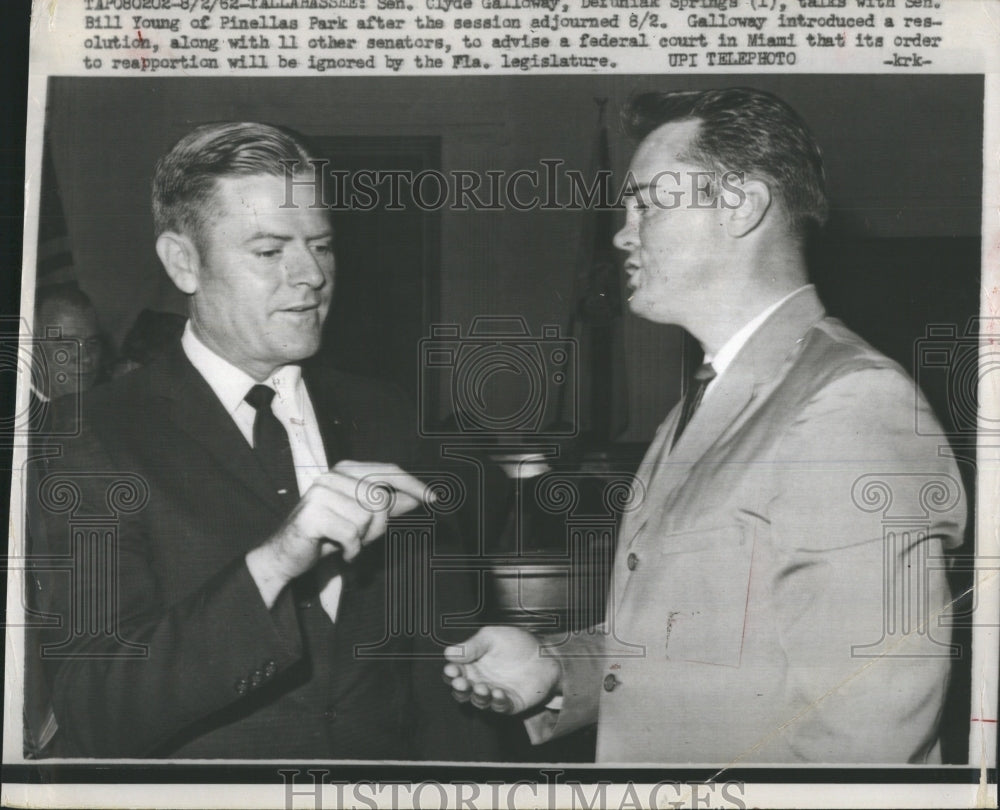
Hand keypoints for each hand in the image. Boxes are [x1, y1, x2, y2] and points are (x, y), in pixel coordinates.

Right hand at [248, 460, 429, 604]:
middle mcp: (332, 475)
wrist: (288, 556)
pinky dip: (351, 550)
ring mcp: (320, 492)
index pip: (388, 470)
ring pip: (367, 518)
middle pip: (380, 498)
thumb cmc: (328, 534)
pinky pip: (352, 534)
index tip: (435, 499)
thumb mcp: (363, 518)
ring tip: (346, 542)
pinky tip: (340, 551)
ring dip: (362, 539)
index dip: (414, 484)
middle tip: (361, 538)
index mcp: (345, 470)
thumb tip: (420, 497)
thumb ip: (390, 506)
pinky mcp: (312, 514)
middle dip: (378, 525)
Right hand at [443, 626, 560, 714]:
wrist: (544, 653)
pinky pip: (500, 706)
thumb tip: (448, 653)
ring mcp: (493, 694)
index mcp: (470, 665)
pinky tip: (498, 693)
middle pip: (462, 690)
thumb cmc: (515, 642)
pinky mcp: (509, 703)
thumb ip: (472, 646)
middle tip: (460, 682)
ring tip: (481, 687)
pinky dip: (497, 702)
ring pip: (479, 701)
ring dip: (478, 696)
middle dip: (460, 688)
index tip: (451, 669)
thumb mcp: (491, 637)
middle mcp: (478, 682)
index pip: (454, 672)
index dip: (450, 672)